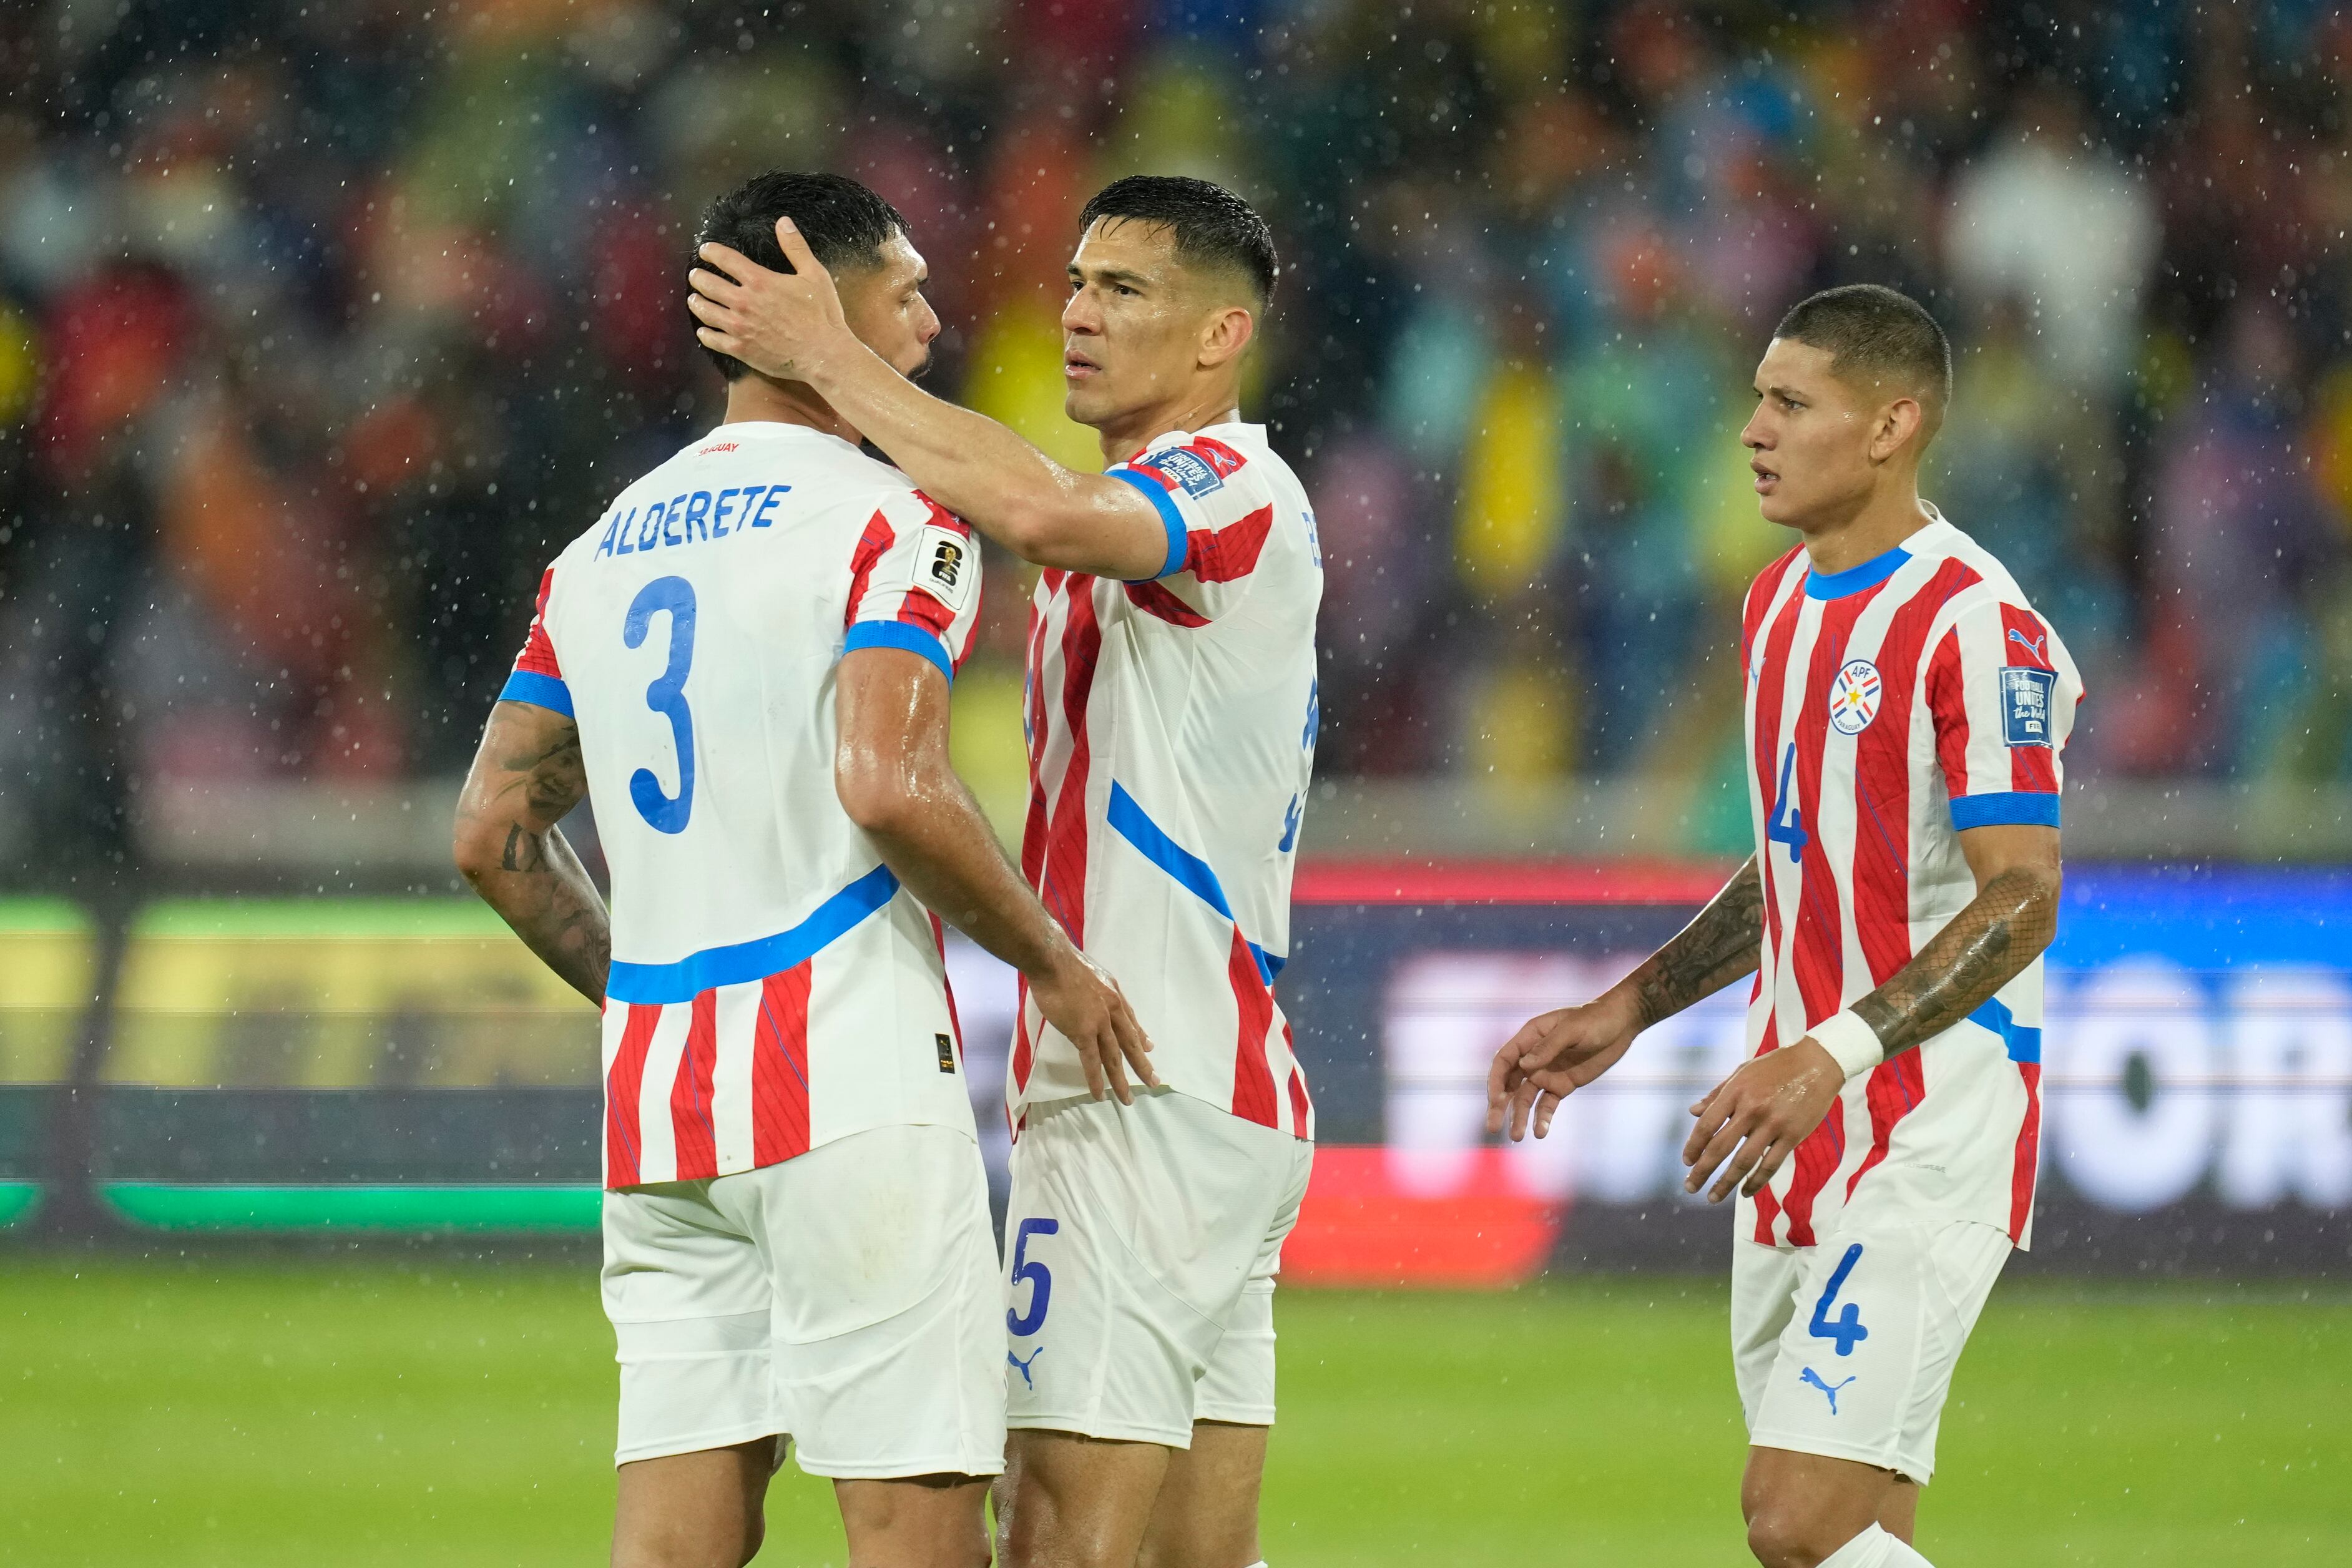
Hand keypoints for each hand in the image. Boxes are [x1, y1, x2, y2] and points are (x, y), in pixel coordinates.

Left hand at [687, 219, 855, 384]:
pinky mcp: (741, 349)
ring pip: (706, 312)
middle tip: (695, 275)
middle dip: (698, 277)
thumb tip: (784, 222)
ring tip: (693, 300)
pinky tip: (702, 331)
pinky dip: (704, 334)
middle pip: (708, 284)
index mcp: (760, 281)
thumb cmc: (822, 315)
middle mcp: (744, 302)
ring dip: (696, 303)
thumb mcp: (814, 275)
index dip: (711, 251)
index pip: (725, 259)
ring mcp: (740, 327)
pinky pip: (713, 340)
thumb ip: (795, 247)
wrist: (823, 355)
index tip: (705, 250)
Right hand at [1027, 944, 1156, 1104]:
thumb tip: (1103, 998)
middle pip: (1130, 1043)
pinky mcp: (1083, 1032)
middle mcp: (1112, 1010)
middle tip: (1153, 1081)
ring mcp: (1099, 1022)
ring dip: (1121, 1080)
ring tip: (1128, 1099)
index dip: (1139, 1036)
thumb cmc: (1065, 964)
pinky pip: (1092, 1061)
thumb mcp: (1093, 975)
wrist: (1053, 961)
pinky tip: (1098, 1094)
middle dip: (1142, 1064)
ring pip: (1114, 1057)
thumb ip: (1100, 991)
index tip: (1148, 1048)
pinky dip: (1096, 1079)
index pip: (1130, 1021)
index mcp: (1114, 995)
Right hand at [1484, 990, 1642, 1141]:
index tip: (1496, 1100)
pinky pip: (1547, 1105)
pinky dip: (1542, 1118)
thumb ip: (1548, 1047)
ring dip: (1519, 1116)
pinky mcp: (1562, 1086)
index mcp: (1529, 1038)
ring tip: (1518, 1137)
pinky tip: (1540, 1133)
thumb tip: (1524, 1065)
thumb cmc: (1594, 1019)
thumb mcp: (1572, 1030)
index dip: (1496, 1081)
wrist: (1620, 1025)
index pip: (1504, 1061)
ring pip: (1525, 1098)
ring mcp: (1546, 1073)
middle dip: (1499, 1105)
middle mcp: (1533, 1058)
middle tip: (1492, 1126)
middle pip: (1509, 1084)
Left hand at [1680, 1038, 1843, 1202]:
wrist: (1817, 1064)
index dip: (1694, 1146)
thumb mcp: (1742, 1072)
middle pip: (1720, 1147)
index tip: (1686, 1161)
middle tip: (1691, 1187)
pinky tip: (1745, 1192)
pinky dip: (1756, 1182)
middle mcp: (1751, 1110)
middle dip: (1702, 1170)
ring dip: (1725, 1182)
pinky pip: (1771, 1165)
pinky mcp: (1792, 1136)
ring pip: (1744, 1161)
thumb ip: (1717, 1093)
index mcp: (1736, 1092)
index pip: (1707, 1125)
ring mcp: (1772, 1125)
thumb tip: (1693, 1112)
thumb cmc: (1776, 1066)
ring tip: (1713, 1198)